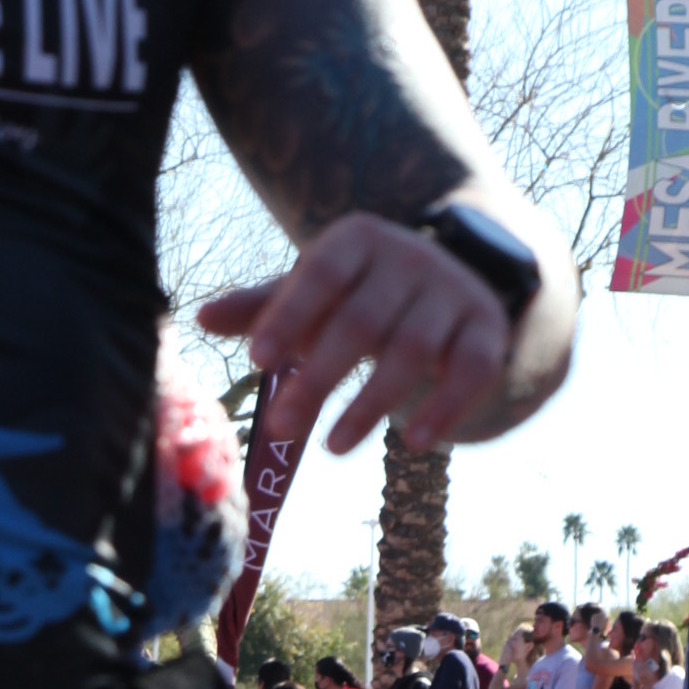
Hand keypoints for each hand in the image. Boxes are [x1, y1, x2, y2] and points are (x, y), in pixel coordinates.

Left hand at [198, 211, 526, 457]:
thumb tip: (201, 319)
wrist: (457, 279)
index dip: (290, 314)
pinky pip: (471, 370)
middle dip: (318, 377)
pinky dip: (446, 407)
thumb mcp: (316, 290)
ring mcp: (454, 294)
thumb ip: (265, 306)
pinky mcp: (487, 331)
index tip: (255, 360)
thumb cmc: (363, 292)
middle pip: (362, 322)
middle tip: (279, 426)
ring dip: (370, 403)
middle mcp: (411, 259)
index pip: (322, 274)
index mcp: (360, 240)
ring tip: (332, 449)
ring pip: (412, 350)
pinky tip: (414, 442)